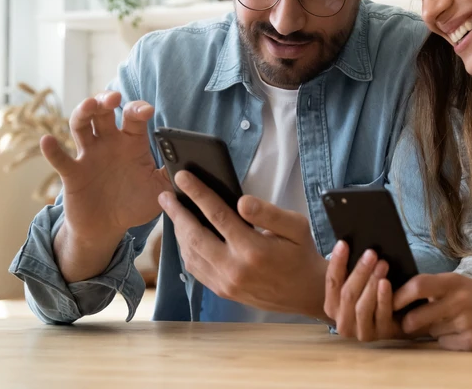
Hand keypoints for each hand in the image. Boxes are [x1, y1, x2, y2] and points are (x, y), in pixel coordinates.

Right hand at [43, 91, 171, 242]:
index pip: (133, 117)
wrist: (108, 228)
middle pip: (103, 112)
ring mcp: (89, 155)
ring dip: (82, 112)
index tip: (146, 111)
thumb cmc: (135, 204)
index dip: (138, 109)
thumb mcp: (160, 190)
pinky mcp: (72, 173)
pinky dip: (52, 150)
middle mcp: (109, 143)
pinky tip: (48, 141)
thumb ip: (174, 176)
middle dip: (106, 99)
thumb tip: (191, 165)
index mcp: (132, 142)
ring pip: (81, 125)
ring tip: (89, 106)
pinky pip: (60, 158)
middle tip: (114, 98)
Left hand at [159, 171, 328, 319]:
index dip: (198, 193)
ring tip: (173, 211)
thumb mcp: (296, 226)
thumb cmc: (301, 254)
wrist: (307, 293)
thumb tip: (242, 201)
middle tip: (165, 195)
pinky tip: (185, 236)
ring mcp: (226, 283)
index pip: (218, 215)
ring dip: (178, 231)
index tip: (182, 177)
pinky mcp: (223, 291)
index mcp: (253, 249)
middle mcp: (235, 268)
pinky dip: (186, 250)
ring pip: (191, 254)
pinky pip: (195, 269)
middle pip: (194, 236)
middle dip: (177, 212)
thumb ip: (268, 212)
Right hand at [324, 240, 406, 340]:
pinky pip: (380, 315)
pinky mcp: (379, 335)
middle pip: (347, 294)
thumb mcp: (359, 283)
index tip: (343, 243)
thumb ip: (352, 271)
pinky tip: (386, 283)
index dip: (337, 262)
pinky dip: (383, 298)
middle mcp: (342, 322)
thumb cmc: (373, 294)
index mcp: (332, 306)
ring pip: (361, 306)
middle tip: (371, 253)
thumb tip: (351, 243)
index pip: (332, 281)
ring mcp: (360, 332)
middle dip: (359, 272)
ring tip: (382, 264)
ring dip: (371, 283)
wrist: (396, 318)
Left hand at [393, 273, 471, 350]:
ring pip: (430, 333)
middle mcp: (458, 301)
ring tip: (448, 322)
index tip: (389, 301)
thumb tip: (399, 298)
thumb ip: (433, 289)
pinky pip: (444, 344)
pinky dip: (447, 340)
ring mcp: (465, 323)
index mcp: (453, 281)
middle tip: (409, 322)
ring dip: (431, 331)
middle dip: (408, 323)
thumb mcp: (460, 283)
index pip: (417, 285)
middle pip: (415, 318)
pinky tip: (460, 331)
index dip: (398, 296)